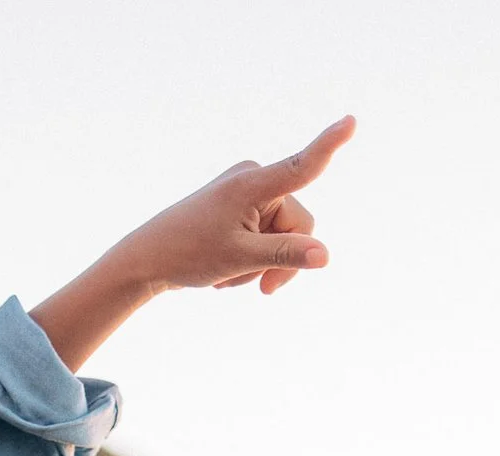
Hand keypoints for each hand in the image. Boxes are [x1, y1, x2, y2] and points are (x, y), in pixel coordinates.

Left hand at [113, 115, 356, 296]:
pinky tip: (227, 268)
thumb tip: (325, 256)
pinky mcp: (243, 206)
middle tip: (263, 290)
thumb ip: (285, 255)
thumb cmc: (187, 255)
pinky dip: (252, 258)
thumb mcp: (240, 259)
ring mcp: (248, 192)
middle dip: (283, 259)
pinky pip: (267, 236)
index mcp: (252, 183)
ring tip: (230, 273)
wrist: (148, 260)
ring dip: (263, 263)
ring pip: (285, 236)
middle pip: (299, 224)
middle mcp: (254, 178)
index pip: (301, 165)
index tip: (352, 120)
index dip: (330, 144)